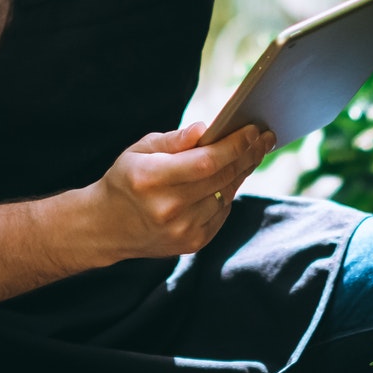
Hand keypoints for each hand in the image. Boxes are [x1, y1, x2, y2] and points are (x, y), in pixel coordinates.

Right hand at [86, 122, 272, 261]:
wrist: (107, 227)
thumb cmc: (126, 179)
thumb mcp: (139, 150)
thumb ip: (173, 140)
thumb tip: (204, 129)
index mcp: (150, 179)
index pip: (205, 162)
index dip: (234, 145)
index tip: (253, 129)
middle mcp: (168, 209)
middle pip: (222, 178)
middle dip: (248, 154)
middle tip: (265, 137)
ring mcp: (182, 230)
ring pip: (227, 195)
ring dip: (243, 172)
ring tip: (254, 152)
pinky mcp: (193, 243)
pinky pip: (222, 212)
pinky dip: (229, 191)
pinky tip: (234, 175)